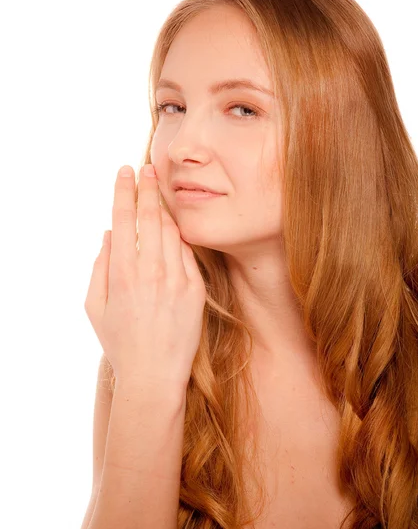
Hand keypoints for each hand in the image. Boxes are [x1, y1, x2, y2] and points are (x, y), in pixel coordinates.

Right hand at [84, 164, 206, 390]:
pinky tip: (173, 228)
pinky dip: (178, 237)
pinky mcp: (195, 288)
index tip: (126, 170)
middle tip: (148, 168)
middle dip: (149, 188)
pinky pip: (186, 252)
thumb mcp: (94, 306)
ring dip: (164, 208)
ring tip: (160, 192)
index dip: (124, 191)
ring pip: (171, 231)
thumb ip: (99, 266)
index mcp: (122, 273)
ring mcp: (176, 279)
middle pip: (151, 217)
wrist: (154, 374)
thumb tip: (109, 234)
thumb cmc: (119, 341)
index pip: (124, 219)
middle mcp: (151, 271)